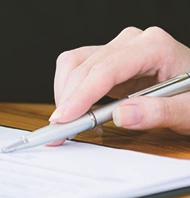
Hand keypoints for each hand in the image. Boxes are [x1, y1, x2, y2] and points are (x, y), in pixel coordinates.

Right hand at [51, 26, 189, 143]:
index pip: (106, 69)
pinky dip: (70, 90)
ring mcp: (117, 50)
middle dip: (67, 99)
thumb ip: (161, 112)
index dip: (81, 94)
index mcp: (153, 47)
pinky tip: (80, 110)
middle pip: (84, 66)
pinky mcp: (108, 61)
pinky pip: (78, 69)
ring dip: (65, 93)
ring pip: (74, 64)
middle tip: (61, 130)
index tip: (65, 118)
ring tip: (71, 121)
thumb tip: (123, 115)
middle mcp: (130, 43)